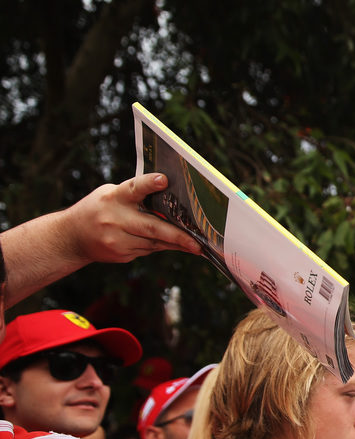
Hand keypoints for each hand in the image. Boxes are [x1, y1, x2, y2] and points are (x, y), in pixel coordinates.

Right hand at [1, 174, 202, 306]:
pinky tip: (174, 246)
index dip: (149, 184)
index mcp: (114, 197)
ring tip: (195, 245)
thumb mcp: (110, 195)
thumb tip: (170, 201)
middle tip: (197, 243)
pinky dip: (161, 246)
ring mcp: (117, 240)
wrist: (70, 237)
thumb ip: (136, 197)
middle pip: (152, 227)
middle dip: (178, 236)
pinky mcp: (121, 254)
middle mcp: (115, 219)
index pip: (133, 188)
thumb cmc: (99, 209)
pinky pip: (148, 250)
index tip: (164, 180)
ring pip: (154, 243)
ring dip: (176, 244)